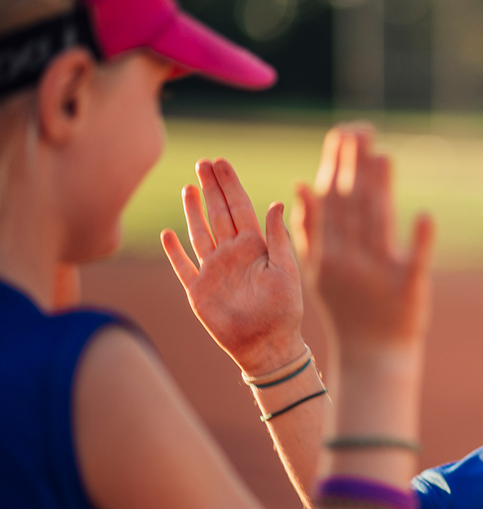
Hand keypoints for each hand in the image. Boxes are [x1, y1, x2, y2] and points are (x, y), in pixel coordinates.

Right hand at [162, 159, 305, 376]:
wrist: (268, 346)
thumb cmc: (284, 310)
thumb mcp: (287, 270)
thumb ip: (278, 237)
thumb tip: (276, 202)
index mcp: (255, 247)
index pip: (240, 207)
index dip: (230, 185)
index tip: (221, 162)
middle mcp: (232, 254)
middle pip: (218, 213)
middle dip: (212, 188)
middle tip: (204, 162)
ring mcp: (213, 270)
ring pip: (199, 233)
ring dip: (194, 211)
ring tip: (189, 187)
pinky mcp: (198, 291)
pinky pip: (183, 266)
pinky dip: (174, 251)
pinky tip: (169, 234)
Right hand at [293, 126, 434, 364]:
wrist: (372, 355)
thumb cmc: (348, 307)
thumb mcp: (319, 271)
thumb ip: (310, 229)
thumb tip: (300, 183)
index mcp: (329, 253)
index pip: (333, 201)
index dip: (337, 165)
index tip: (342, 132)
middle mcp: (351, 260)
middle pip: (354, 206)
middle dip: (355, 166)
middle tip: (361, 129)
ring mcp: (379, 274)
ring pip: (378, 226)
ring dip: (380, 191)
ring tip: (383, 157)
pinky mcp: (408, 289)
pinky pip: (415, 262)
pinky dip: (420, 240)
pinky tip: (424, 216)